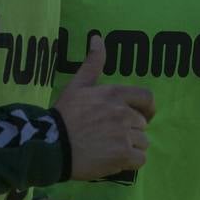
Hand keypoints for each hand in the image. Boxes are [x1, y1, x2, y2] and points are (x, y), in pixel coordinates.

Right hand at [54, 35, 154, 179]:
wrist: (52, 146)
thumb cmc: (63, 115)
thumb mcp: (77, 85)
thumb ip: (92, 63)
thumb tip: (98, 37)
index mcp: (114, 94)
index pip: (147, 98)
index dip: (146, 109)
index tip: (140, 117)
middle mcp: (123, 112)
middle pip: (142, 124)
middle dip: (130, 131)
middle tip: (108, 136)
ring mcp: (124, 135)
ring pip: (143, 143)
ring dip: (130, 148)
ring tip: (109, 149)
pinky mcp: (123, 156)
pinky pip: (140, 159)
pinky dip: (130, 162)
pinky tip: (114, 160)